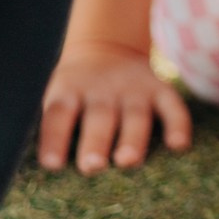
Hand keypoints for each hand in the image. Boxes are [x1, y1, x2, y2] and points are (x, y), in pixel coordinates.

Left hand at [38, 43, 190, 173]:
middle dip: (96, 142)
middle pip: (99, 116)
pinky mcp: (160, 89)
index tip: (52, 165)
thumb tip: (40, 169)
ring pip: (134, 115)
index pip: (59, 114)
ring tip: (127, 161)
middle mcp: (102, 89)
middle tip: (92, 166)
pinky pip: (172, 107)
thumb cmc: (75, 92)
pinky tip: (178, 145)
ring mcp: (134, 89)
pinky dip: (178, 125)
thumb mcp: (56, 96)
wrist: (106, 48)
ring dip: (132, 139)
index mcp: (69, 90)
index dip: (55, 138)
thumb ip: (52, 126)